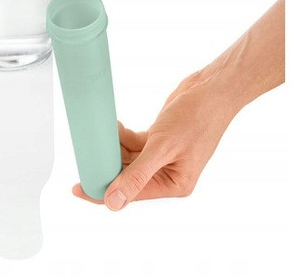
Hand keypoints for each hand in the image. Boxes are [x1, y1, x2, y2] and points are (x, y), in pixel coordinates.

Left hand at [72, 67, 236, 210]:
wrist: (213, 89)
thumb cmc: (198, 117)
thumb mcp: (164, 147)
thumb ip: (138, 175)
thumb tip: (114, 202)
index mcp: (174, 183)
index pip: (131, 194)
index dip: (104, 192)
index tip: (79, 188)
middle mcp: (168, 174)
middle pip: (127, 177)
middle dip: (108, 165)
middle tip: (87, 154)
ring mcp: (164, 157)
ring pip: (129, 160)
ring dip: (115, 148)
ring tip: (106, 133)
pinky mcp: (160, 141)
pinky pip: (135, 145)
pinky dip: (124, 137)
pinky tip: (117, 127)